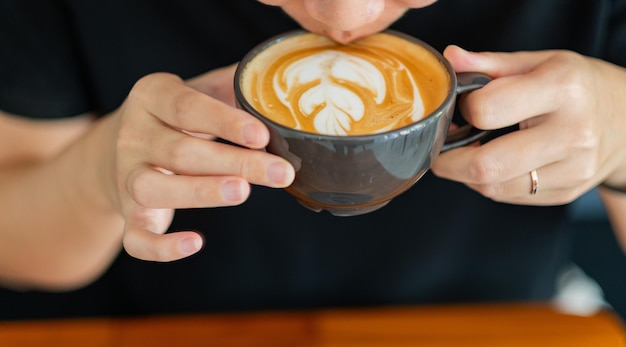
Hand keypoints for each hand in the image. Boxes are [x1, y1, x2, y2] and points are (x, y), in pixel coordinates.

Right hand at [108, 65, 294, 260]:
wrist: (123, 146)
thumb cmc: (177, 117)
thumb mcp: (199, 91)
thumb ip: (233, 85)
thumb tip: (279, 78)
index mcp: (151, 97)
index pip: (187, 108)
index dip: (225, 123)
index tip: (262, 135)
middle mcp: (132, 136)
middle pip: (179, 152)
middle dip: (234, 163)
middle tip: (280, 173)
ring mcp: (126, 178)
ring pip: (153, 188)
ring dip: (200, 192)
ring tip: (242, 192)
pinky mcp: (128, 214)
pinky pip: (135, 238)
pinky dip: (160, 247)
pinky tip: (194, 244)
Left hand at [431, 46, 625, 204]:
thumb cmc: (578, 86)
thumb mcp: (540, 62)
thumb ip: (490, 64)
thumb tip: (450, 58)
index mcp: (563, 89)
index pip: (487, 110)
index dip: (464, 110)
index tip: (462, 108)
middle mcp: (572, 133)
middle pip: (487, 165)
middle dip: (450, 161)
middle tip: (442, 149)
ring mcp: (573, 169)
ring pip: (494, 188)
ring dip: (467, 175)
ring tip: (467, 154)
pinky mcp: (567, 192)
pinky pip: (510, 196)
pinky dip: (490, 184)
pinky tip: (494, 164)